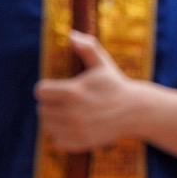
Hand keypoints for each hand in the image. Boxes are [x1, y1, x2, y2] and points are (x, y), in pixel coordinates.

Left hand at [33, 35, 145, 153]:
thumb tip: (71, 34)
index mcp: (74, 91)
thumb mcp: (102, 64)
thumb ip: (86, 48)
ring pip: (47, 126)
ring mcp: (77, 129)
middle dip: (50, 105)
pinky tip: (72, 127)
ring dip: (54, 120)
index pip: (41, 91)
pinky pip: (57, 141)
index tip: (56, 89)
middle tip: (64, 102)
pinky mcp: (81, 143)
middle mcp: (72, 112)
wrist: (136, 112)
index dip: (47, 89)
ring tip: (66, 114)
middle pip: (42, 110)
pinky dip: (61, 136)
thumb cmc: (116, 85)